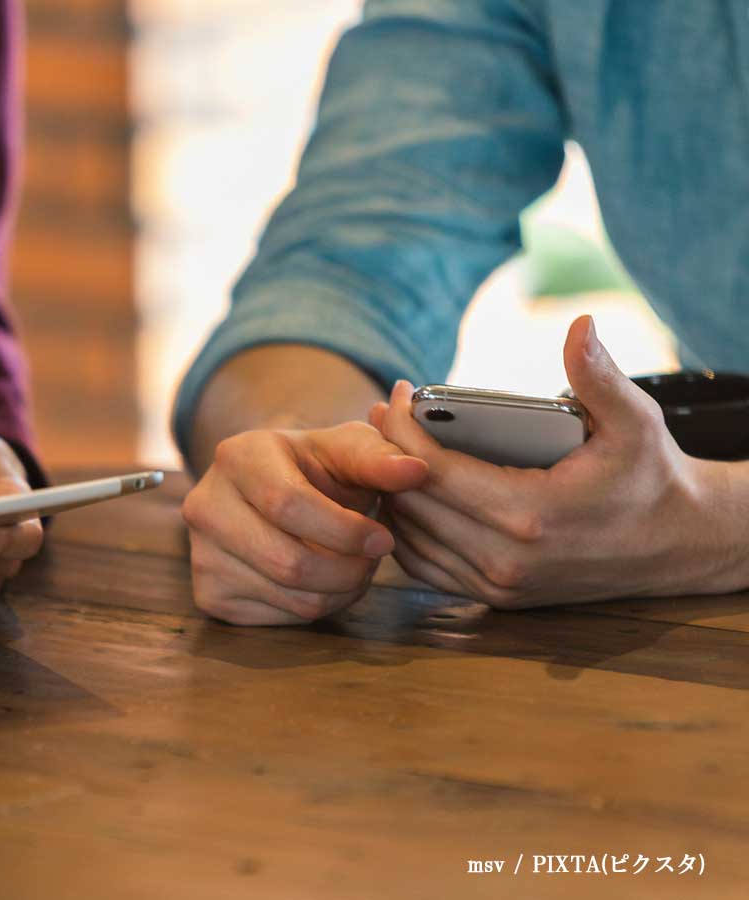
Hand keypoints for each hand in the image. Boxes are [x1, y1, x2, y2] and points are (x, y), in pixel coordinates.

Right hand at [181, 423, 428, 624]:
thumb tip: (416, 471)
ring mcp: (200, 554)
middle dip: (349, 570)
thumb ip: (380, 458)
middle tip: (375, 560)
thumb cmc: (315, 467)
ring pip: (289, 595)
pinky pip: (279, 617)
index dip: (344, 530)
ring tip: (355, 566)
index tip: (384, 539)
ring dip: (340, 590)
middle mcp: (204, 505)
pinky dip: (317, 607)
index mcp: (236, 456)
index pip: (287, 504)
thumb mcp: (346, 449)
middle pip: (288, 561)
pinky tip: (326, 581)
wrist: (269, 491)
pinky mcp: (209, 594)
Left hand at [378, 315, 719, 607]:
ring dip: (391, 492)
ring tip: (386, 446)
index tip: (398, 392)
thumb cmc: (650, 474)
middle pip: (412, 503)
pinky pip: (425, 566)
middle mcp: (506, 558)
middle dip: (386, 454)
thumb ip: (600, 375)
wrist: (677, 544)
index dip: (402, 427)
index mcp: (531, 513)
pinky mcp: (496, 597)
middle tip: (382, 413)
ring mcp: (498, 584)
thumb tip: (580, 325)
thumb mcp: (635, 420)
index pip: (433, 469)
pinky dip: (406, 530)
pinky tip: (405, 492)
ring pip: (410, 537)